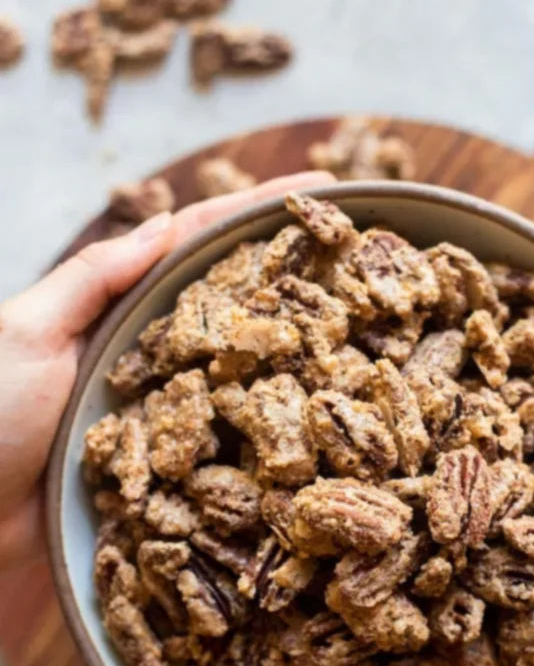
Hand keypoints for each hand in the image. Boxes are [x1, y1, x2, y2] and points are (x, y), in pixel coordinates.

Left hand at [0, 171, 331, 571]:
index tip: (322, 191)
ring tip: (367, 336)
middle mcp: (154, 359)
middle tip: (368, 262)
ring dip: (299, 359)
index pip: (197, 248)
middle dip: (297, 282)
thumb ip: (94, 278)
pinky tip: (319, 432)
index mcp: (121, 310)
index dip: (257, 215)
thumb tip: (165, 221)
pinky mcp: (170, 474)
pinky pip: (232, 449)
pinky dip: (273, 438)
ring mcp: (168, 416)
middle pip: (236, 309)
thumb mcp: (26, 329)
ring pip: (245, 379)